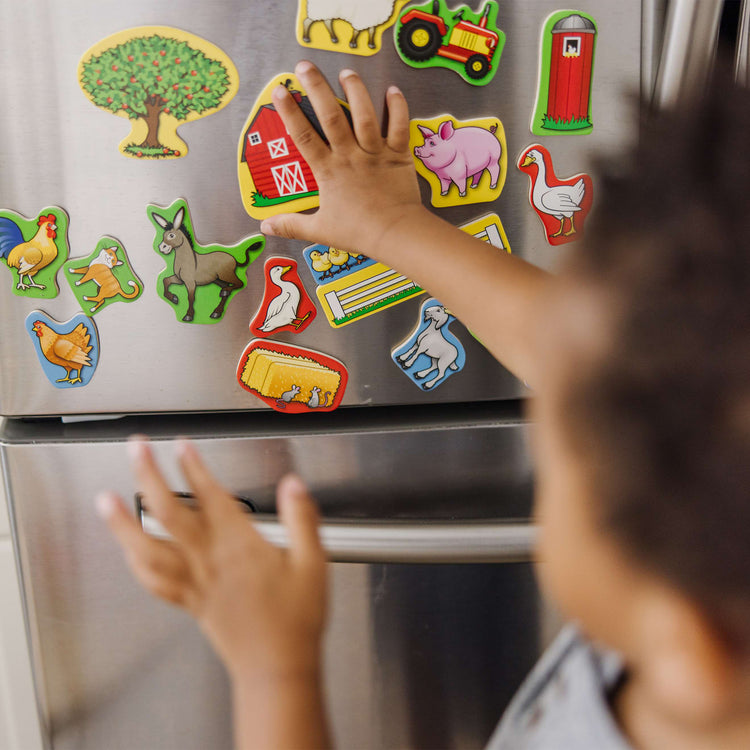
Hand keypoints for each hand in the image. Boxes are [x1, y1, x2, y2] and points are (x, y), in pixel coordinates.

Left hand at [96, 438, 327, 682]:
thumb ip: (302, 519)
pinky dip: (134, 560)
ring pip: (147, 548)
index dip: (193, 466)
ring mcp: (194, 582)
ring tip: (105, 499)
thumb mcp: (313, 563)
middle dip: (148, 475)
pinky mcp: (189, 601)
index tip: (182, 444)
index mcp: (239, 547)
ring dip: (122, 522)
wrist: (277, 667)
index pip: (209, 495)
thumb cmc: (295, 619)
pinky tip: (126, 549)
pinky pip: (153, 580)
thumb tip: (294, 485)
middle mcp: (209, 561)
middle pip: (168, 512)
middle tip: (136, 449)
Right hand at [260, 61, 426, 260]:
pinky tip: (392, 90)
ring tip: (346, 72)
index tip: (280, 90)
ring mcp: (375, 152)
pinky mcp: (398, 155)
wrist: (395, 234)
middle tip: (304, 66)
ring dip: (355, 90)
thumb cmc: (358, 232)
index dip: (289, 112)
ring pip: (364, 114)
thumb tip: (265, 227)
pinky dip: (397, 106)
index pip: (303, 136)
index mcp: (328, 171)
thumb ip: (291, 225)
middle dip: (316, 87)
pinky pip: (398, 125)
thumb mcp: (320, 230)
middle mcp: (350, 155)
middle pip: (330, 115)